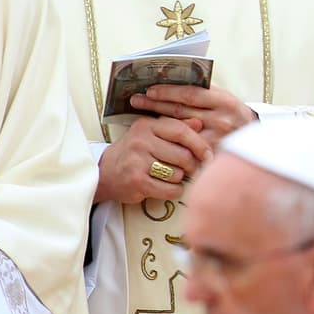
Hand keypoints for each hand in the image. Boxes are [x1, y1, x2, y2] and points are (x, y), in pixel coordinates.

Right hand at [95, 116, 210, 204]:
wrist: (104, 174)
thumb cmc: (133, 153)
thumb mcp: (151, 135)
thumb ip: (175, 127)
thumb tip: (200, 122)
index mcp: (147, 125)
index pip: (181, 131)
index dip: (199, 144)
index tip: (208, 154)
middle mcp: (141, 141)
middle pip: (183, 155)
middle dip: (191, 165)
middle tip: (190, 169)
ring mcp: (137, 161)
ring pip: (177, 173)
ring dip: (179, 179)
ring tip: (169, 177)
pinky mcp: (137, 181)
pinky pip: (170, 189)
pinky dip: (173, 191)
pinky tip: (167, 188)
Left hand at [129, 84, 255, 146]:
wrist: (257, 141)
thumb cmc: (234, 115)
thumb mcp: (225, 98)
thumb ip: (204, 91)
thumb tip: (174, 78)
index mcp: (224, 101)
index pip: (190, 94)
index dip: (168, 91)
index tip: (150, 90)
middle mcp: (220, 120)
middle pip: (180, 111)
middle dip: (155, 104)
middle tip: (136, 99)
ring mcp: (216, 140)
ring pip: (179, 130)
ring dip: (157, 122)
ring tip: (139, 116)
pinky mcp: (212, 156)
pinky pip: (185, 148)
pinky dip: (168, 141)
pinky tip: (154, 137)